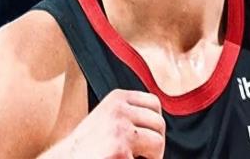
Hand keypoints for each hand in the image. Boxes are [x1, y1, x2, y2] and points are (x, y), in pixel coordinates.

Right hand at [43, 89, 165, 158]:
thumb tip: (161, 122)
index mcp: (117, 98)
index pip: (154, 104)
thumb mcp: (108, 118)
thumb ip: (131, 113)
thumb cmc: (88, 147)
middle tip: (140, 156)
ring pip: (158, 143)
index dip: (153, 124)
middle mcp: (119, 110)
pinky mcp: (119, 151)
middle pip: (159, 124)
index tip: (144, 138)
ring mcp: (119, 130)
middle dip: (155, 143)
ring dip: (152, 157)